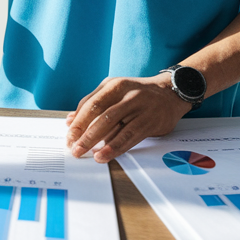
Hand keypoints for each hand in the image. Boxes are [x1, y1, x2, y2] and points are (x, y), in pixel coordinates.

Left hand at [64, 76, 190, 162]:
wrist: (170, 93)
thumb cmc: (137, 94)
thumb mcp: (114, 91)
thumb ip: (92, 104)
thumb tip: (70, 120)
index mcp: (113, 85)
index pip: (90, 104)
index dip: (78, 122)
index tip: (69, 136)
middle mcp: (126, 93)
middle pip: (100, 115)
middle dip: (85, 134)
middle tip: (75, 148)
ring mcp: (139, 106)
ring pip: (115, 125)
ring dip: (99, 142)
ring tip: (89, 154)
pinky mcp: (150, 120)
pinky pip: (130, 135)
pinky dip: (116, 147)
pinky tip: (106, 154)